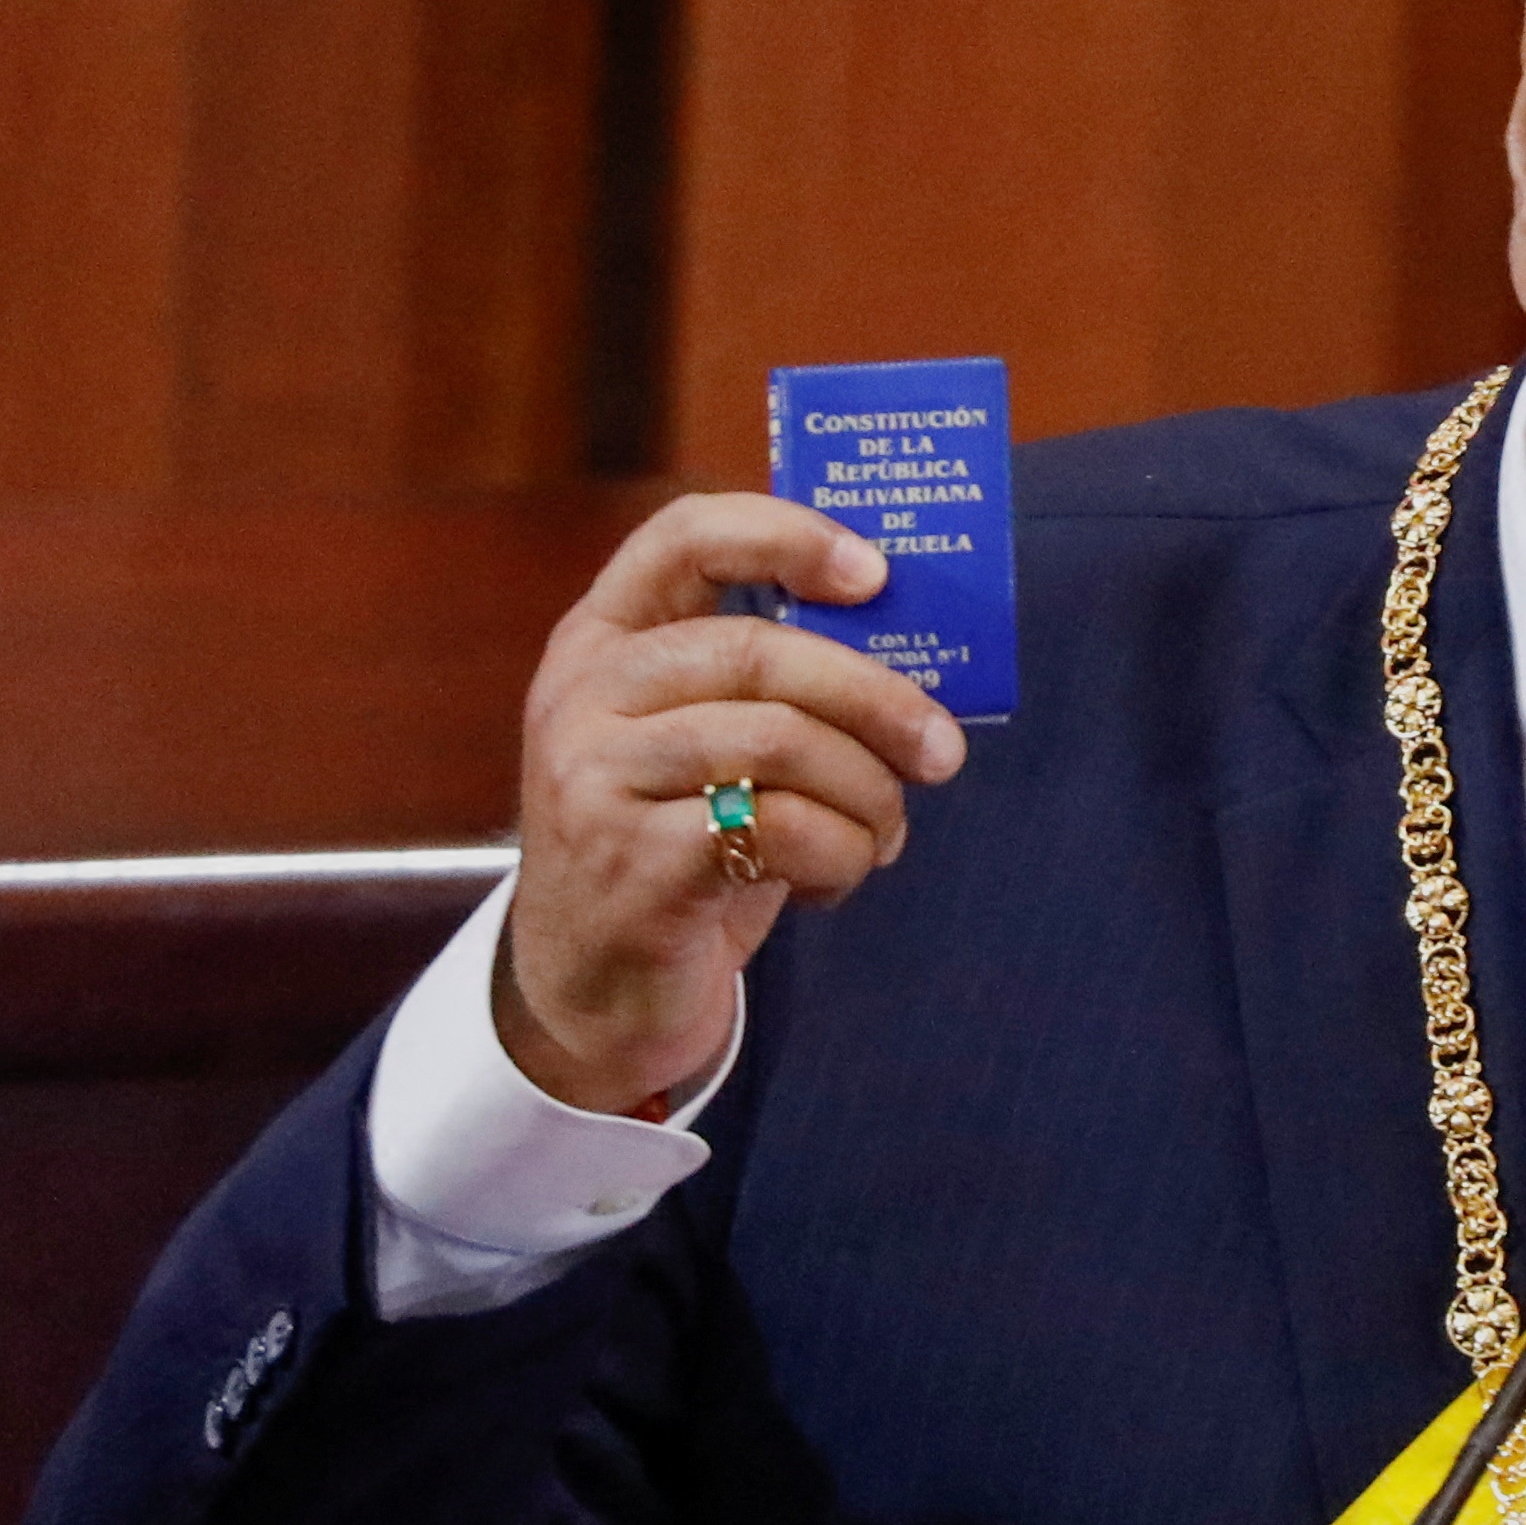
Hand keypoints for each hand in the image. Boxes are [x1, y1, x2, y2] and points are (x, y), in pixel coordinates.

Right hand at [498, 493, 965, 1112]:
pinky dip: (840, 854)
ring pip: (780, 743)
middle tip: (941, 751)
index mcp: (604, 640)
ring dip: (867, 793)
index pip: (683, 537)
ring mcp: (596, 777)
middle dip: (876, 699)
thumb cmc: (676, 849)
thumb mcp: (707, 748)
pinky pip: (781, 829)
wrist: (595, 989)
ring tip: (882, 833)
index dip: (786, 535)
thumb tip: (916, 658)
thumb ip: (774, 690)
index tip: (877, 573)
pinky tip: (834, 882)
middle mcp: (584, 695)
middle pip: (759, 653)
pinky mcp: (632, 861)